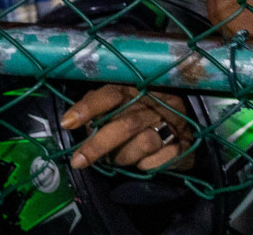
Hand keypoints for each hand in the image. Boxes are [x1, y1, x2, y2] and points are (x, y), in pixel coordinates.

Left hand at [60, 85, 195, 171]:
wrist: (184, 125)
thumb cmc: (142, 113)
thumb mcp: (120, 104)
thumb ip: (98, 108)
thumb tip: (73, 121)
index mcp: (136, 88)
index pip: (110, 94)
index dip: (88, 107)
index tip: (67, 123)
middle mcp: (155, 101)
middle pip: (125, 124)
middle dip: (98, 145)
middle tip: (79, 161)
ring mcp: (174, 121)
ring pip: (144, 143)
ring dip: (124, 156)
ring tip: (117, 159)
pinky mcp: (184, 142)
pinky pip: (161, 158)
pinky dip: (146, 164)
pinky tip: (142, 162)